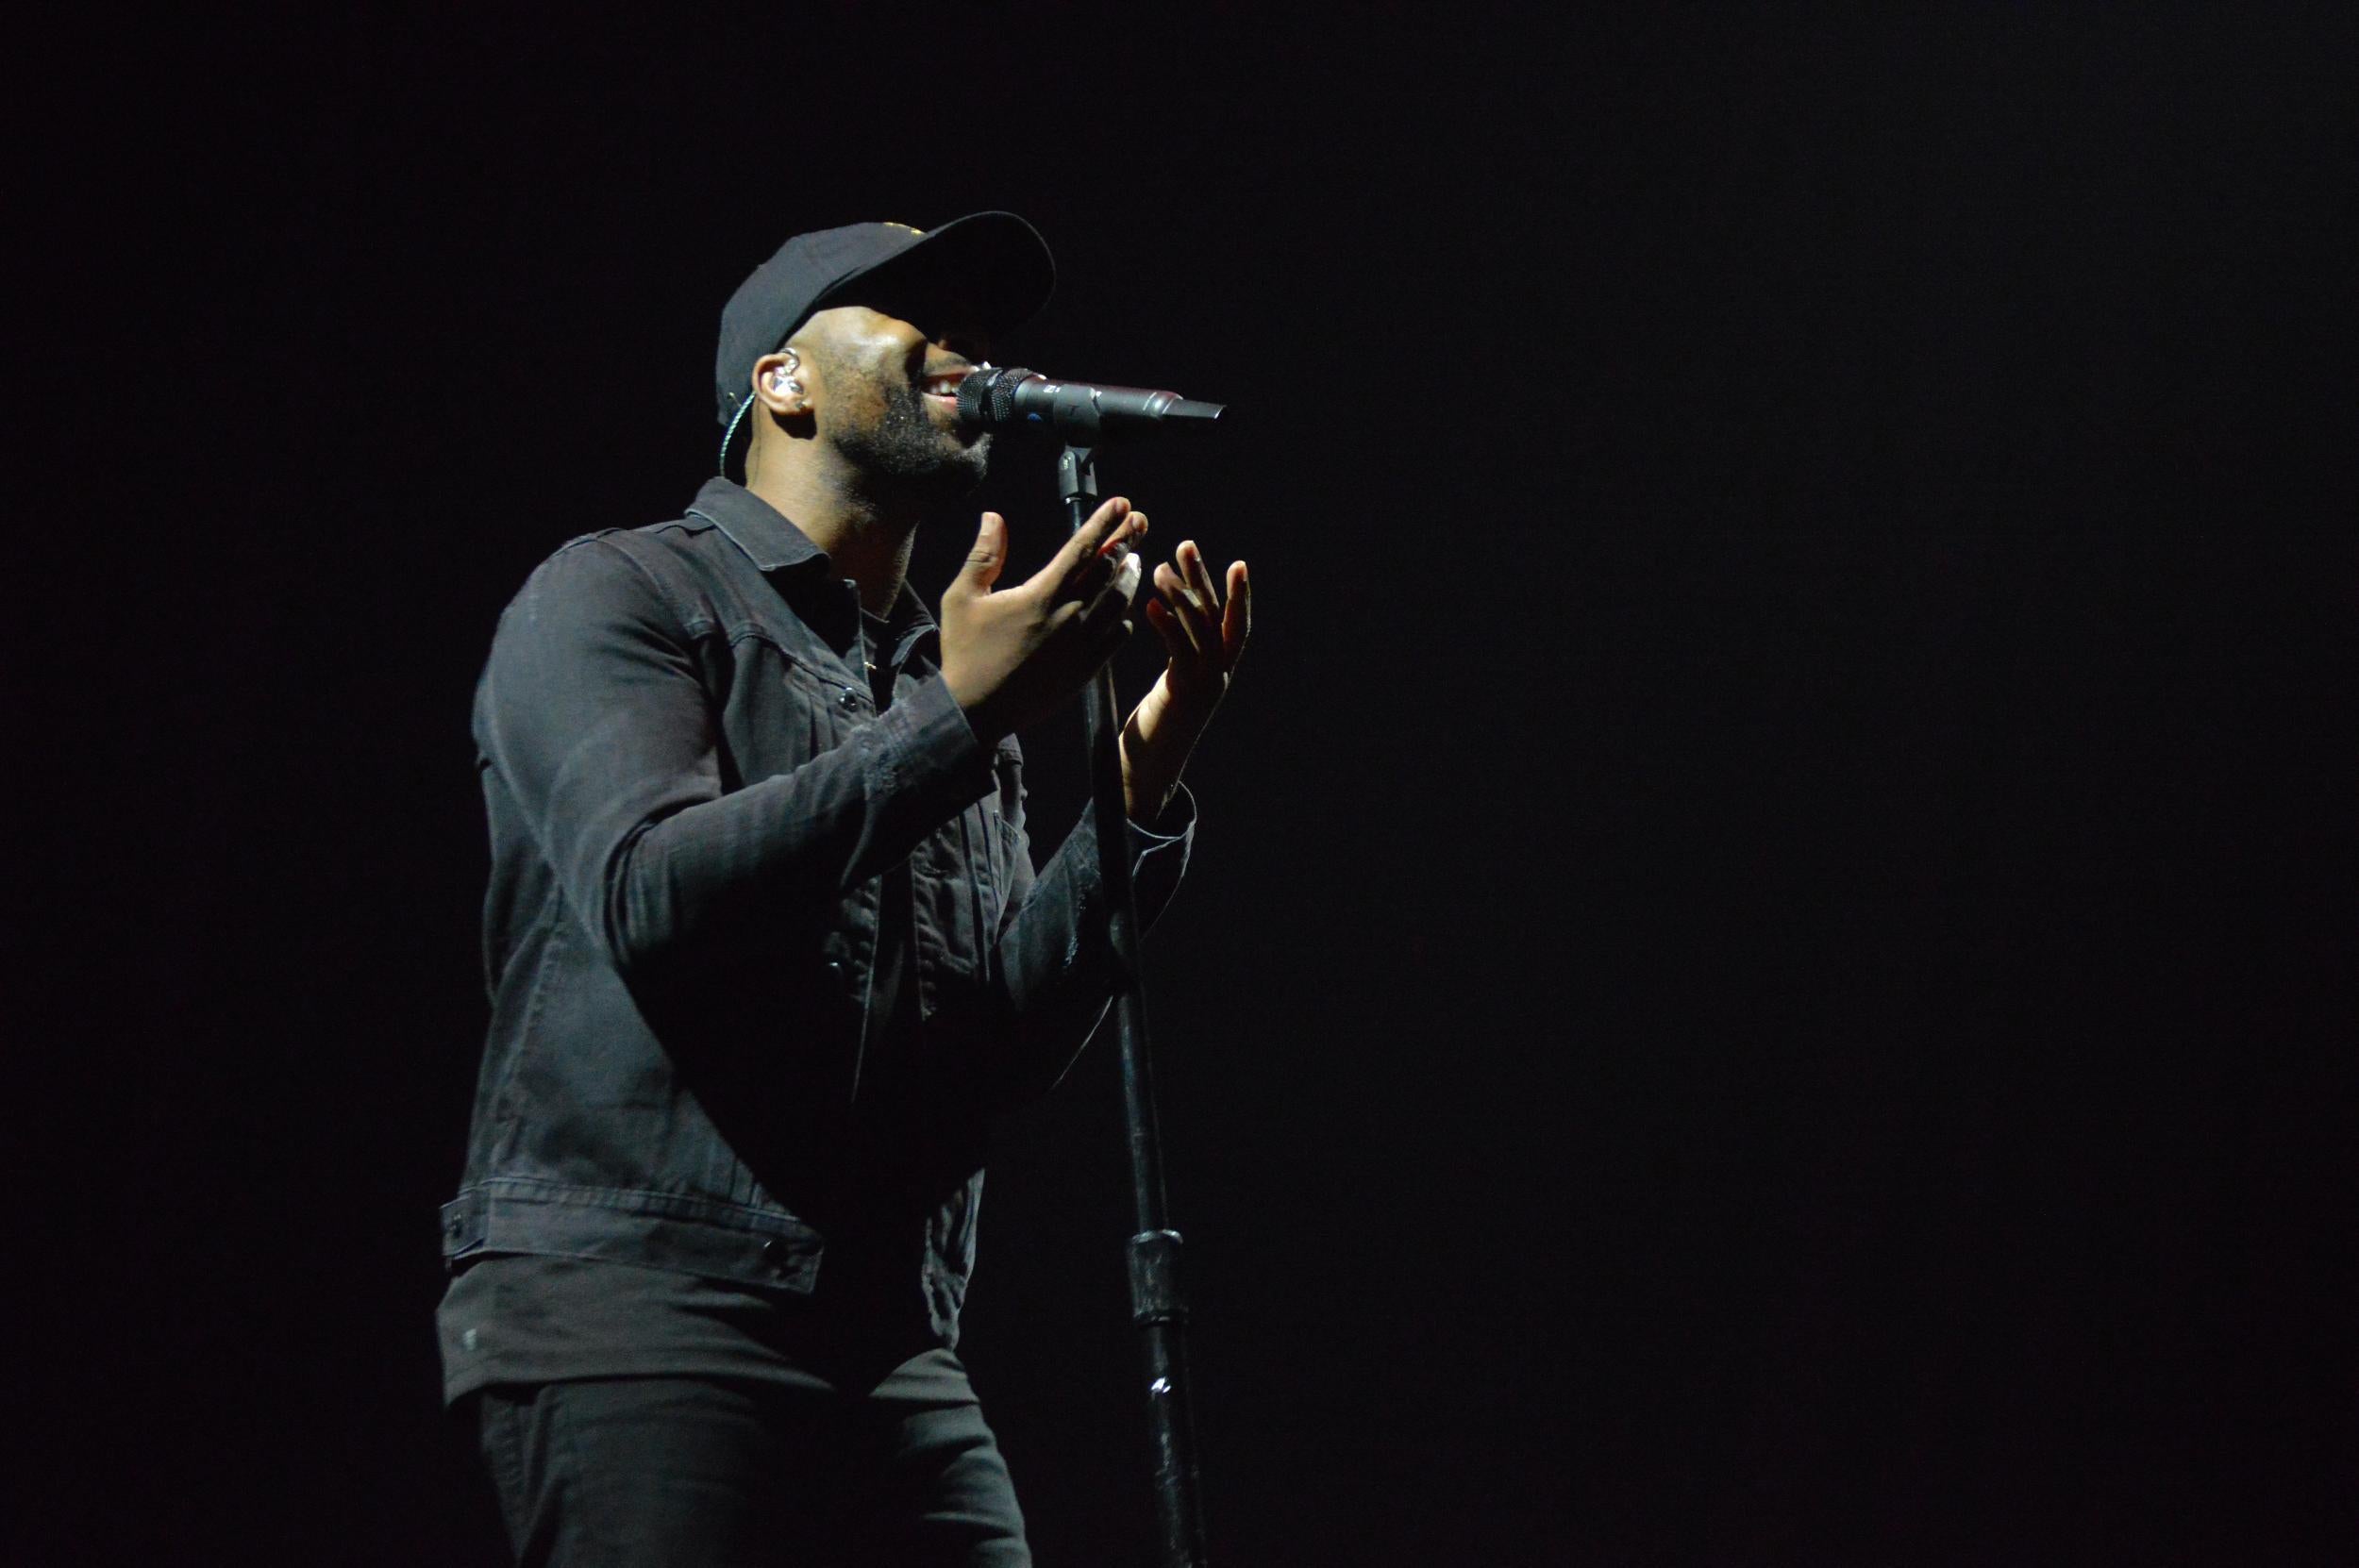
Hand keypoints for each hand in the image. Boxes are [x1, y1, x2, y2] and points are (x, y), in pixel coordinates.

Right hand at [940, 496, 1146, 742]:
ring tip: (1133, 558)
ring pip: (1119, 601)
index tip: (1123, 503)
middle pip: (1109, 570)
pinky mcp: (1087, 670)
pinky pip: (1117, 636)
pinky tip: (1121, 608)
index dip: (1105, 523)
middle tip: (1139, 520)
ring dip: (1129, 576)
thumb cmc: (965, 652)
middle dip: (1126, 540)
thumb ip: (983, 556)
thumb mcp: (962, 598)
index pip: (1082, 549)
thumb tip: (993, 518)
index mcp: (1041, 595)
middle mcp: (1068, 617)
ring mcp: (1082, 645)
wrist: (976, 711)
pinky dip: (1123, 617)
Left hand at [1122, 536, 1251, 822]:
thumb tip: (1165, 617)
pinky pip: (1179, 649)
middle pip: (1217, 617)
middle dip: (1202, 579)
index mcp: (1219, 672)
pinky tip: (1151, 604)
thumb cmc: (1153, 729)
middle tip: (1187, 546)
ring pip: (1199, 629)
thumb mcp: (1173, 686)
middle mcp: (1219, 675)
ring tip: (1160, 568)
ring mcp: (1205, 684)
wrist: (1148, 771)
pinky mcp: (1184, 692)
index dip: (1239, 595)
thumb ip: (1180, 655)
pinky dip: (1167, 624)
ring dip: (1180, 594)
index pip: (1235, 624)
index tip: (1238, 564)